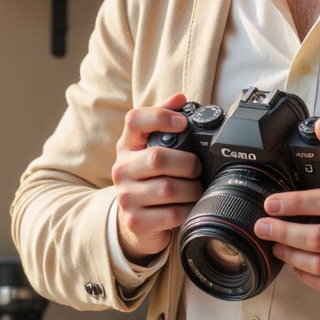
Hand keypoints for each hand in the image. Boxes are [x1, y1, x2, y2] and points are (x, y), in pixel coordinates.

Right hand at [112, 93, 201, 261]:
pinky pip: (172, 213)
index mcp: (127, 147)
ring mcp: (126, 197)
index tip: (183, 123)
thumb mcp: (151, 150)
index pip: (135, 121)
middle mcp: (122, 169)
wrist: (135, 222)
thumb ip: (164, 122)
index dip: (161, 117)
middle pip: (158, 158)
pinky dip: (188, 210)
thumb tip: (180, 97)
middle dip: (188, 163)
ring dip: (192, 189)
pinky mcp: (137, 221)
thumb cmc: (149, 180)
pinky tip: (189, 206)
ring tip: (195, 189)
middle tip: (197, 169)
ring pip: (169, 188)